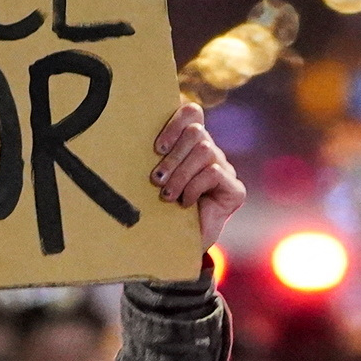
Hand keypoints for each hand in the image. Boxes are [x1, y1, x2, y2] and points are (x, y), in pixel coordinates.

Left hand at [151, 102, 245, 251]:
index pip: (191, 113)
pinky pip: (213, 173)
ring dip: (181, 174)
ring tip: (166, 195)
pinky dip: (194, 187)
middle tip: (156, 179)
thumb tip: (126, 138)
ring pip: (205, 151)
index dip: (175, 123)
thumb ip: (149, 159)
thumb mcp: (152, 181)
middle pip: (197, 131)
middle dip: (173, 156)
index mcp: (189, 146)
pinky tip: (185, 203)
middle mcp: (210, 153)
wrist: (177, 248)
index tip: (156, 148)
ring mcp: (225, 170)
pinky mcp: (234, 189)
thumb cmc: (159, 212)